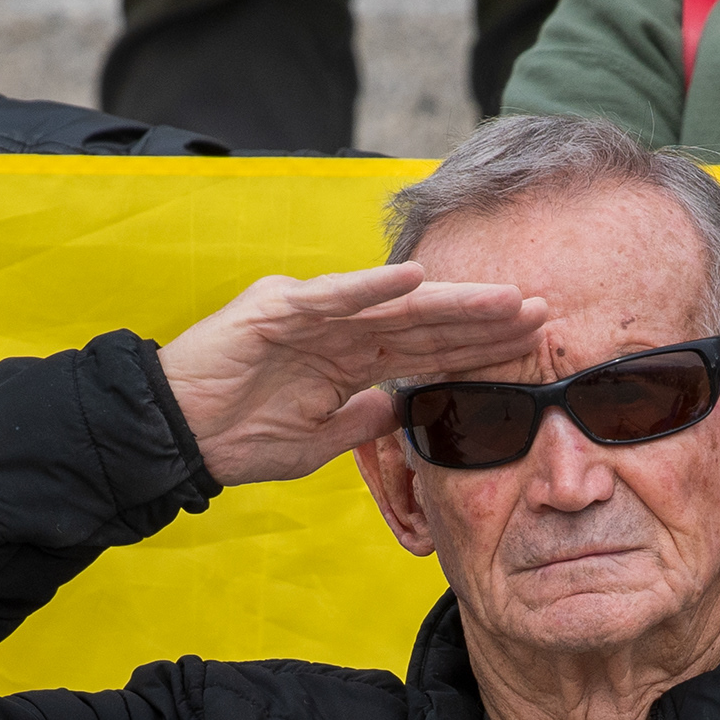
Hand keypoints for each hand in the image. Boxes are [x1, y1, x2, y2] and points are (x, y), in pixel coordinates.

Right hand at [158, 263, 545, 486]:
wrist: (176, 438)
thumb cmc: (239, 438)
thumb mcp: (318, 441)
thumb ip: (362, 421)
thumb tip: (403, 410)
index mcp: (349, 358)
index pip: (427, 349)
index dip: (478, 345)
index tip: (531, 343)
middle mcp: (338, 327)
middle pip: (425, 321)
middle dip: (483, 319)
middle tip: (543, 310)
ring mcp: (310, 313)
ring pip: (393, 303)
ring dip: (450, 299)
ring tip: (504, 297)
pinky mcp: (276, 310)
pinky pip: (334, 297)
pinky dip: (374, 287)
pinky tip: (418, 279)